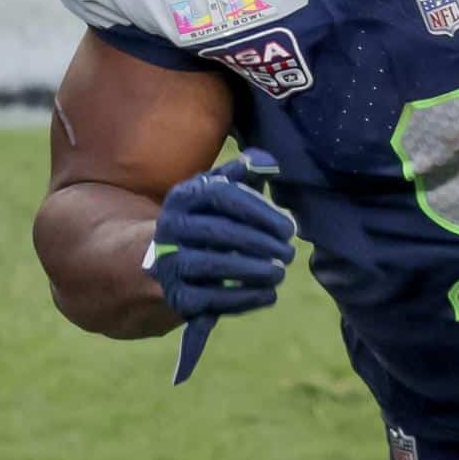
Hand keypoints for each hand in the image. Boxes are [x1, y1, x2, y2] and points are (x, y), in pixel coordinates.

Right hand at [141, 148, 294, 382]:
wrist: (168, 262)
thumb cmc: (209, 220)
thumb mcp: (220, 191)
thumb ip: (244, 173)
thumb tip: (266, 160)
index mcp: (183, 197)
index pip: (221, 195)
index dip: (258, 211)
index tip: (289, 228)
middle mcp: (169, 227)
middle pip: (218, 231)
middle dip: (259, 243)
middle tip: (290, 253)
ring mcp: (169, 263)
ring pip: (211, 265)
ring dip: (252, 270)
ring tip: (280, 272)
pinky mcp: (176, 296)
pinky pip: (210, 299)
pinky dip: (242, 298)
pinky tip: (269, 294)